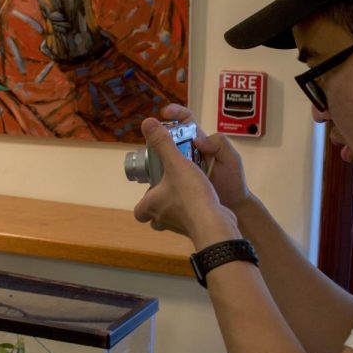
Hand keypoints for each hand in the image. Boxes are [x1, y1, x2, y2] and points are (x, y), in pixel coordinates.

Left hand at [133, 116, 239, 248]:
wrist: (213, 222)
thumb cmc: (191, 194)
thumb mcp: (176, 162)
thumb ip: (163, 143)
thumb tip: (147, 123)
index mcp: (152, 205)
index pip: (139, 210)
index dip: (143, 201)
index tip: (151, 190)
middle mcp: (162, 219)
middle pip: (154, 217)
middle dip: (159, 206)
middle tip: (169, 191)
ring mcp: (178, 227)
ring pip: (171, 220)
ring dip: (176, 210)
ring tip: (186, 194)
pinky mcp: (194, 230)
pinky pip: (188, 223)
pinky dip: (192, 214)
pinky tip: (202, 202)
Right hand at [155, 104, 252, 212]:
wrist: (233, 207)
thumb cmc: (233, 180)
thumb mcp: (232, 158)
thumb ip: (219, 144)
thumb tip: (197, 139)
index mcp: (201, 142)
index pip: (186, 121)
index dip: (175, 114)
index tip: (165, 113)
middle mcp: (188, 152)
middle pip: (170, 138)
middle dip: (159, 136)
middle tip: (152, 141)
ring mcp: (181, 168)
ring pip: (164, 157)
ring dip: (155, 157)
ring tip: (149, 162)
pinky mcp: (177, 183)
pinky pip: (163, 176)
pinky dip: (156, 176)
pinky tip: (153, 182)